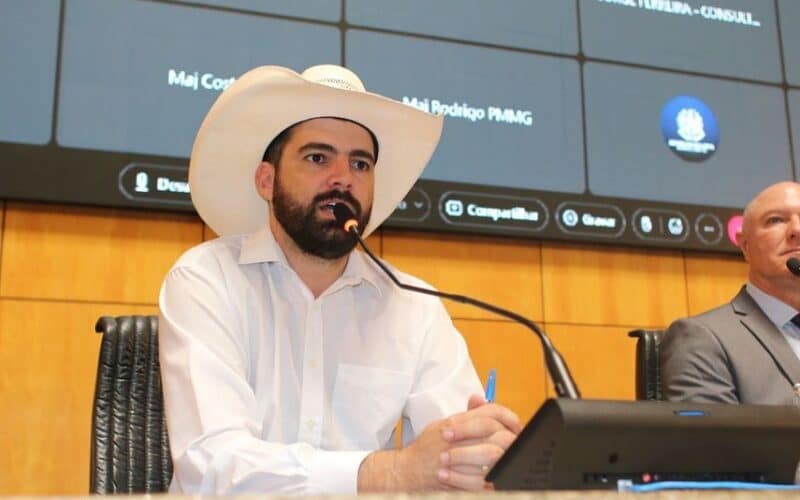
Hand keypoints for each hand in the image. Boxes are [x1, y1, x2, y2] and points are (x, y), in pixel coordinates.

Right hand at [358, 394, 519, 491]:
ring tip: (509, 462)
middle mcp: (455, 437)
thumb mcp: (444, 424)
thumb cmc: (428, 447)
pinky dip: (492, 479)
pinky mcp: (453, 478)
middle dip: (510, 439)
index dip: (508, 418)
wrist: (407, 470)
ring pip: (491, 456)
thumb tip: (481, 399)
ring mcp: (454, 458)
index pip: (490, 412)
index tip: (515, 426)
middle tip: (516, 446)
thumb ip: (467, 414)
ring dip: (504, 459)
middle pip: (495, 432)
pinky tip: (496, 479)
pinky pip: (481, 479)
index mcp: (456, 422)